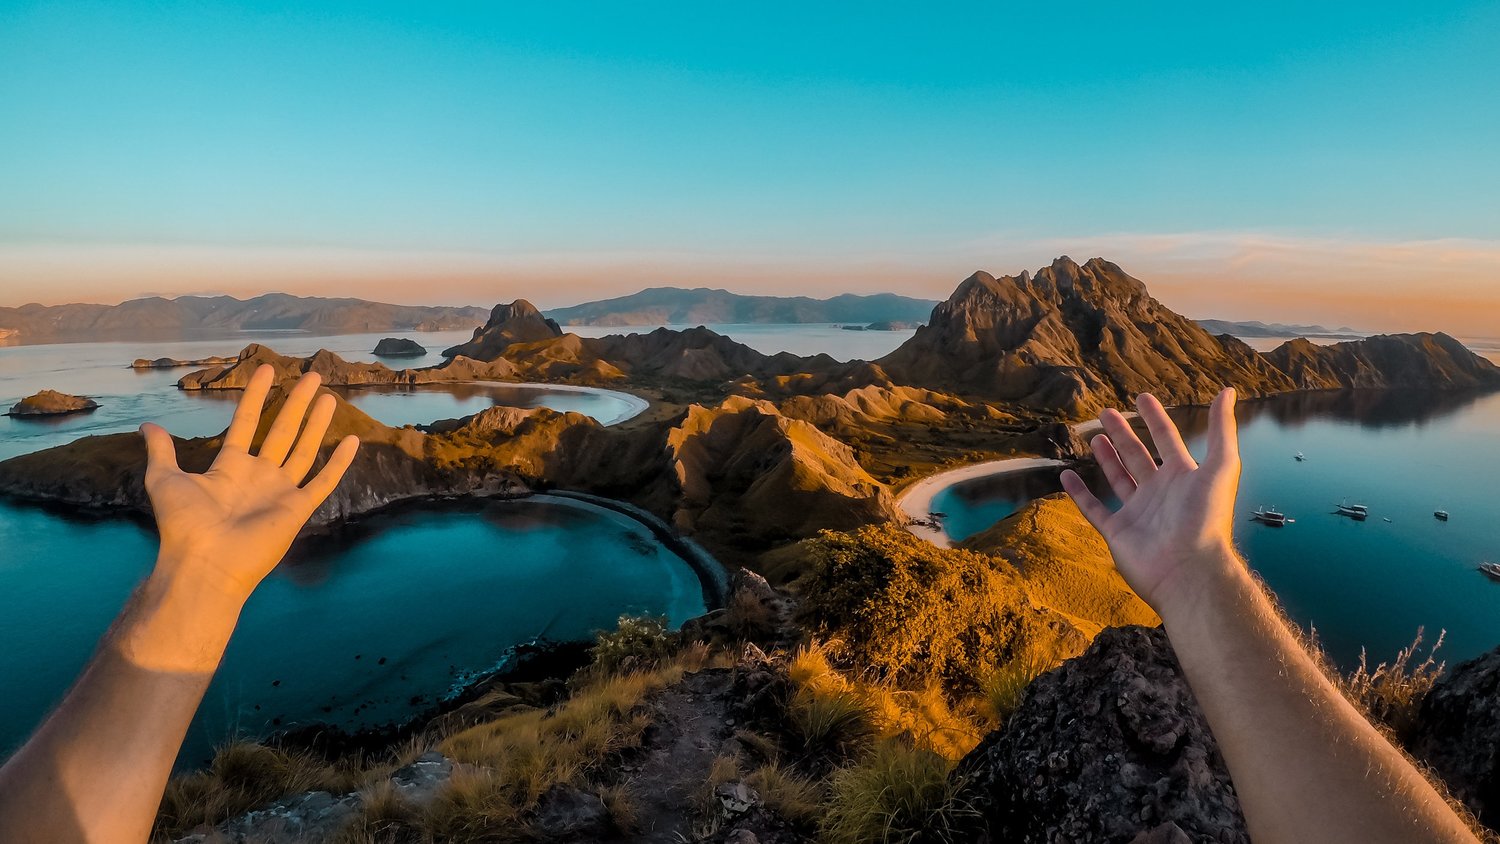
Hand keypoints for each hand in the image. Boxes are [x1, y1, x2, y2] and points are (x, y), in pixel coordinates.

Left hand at [139, 365, 358, 602]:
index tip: (267, 370)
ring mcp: (281, 492)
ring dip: (317, 424)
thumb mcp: (165, 479)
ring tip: (328, 397)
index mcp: (231, 467)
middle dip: (296, 403)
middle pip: (282, 431)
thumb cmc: (185, 523)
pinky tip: (353, 442)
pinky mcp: (298, 509)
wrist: (205, 561)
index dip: (256, 396)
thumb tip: (146, 425)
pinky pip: (323, 482)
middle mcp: (260, 476)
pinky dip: (339, 464)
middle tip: (312, 376)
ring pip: (305, 450)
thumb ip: (161, 451)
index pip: (247, 422)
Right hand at [1060, 389, 1240, 614]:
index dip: (1155, 418)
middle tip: (1106, 412)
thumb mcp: (1221, 466)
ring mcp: (1137, 512)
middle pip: (1138, 456)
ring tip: (1094, 437)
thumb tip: (1228, 391)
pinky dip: (1079, 493)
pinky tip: (1067, 475)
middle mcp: (1159, 491)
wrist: (1187, 569)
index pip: (1166, 440)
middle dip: (1123, 434)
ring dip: (1106, 458)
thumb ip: (1222, 429)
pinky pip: (1094, 509)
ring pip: (1117, 479)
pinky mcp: (1117, 532)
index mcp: (1183, 476)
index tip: (1141, 398)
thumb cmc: (1206, 517)